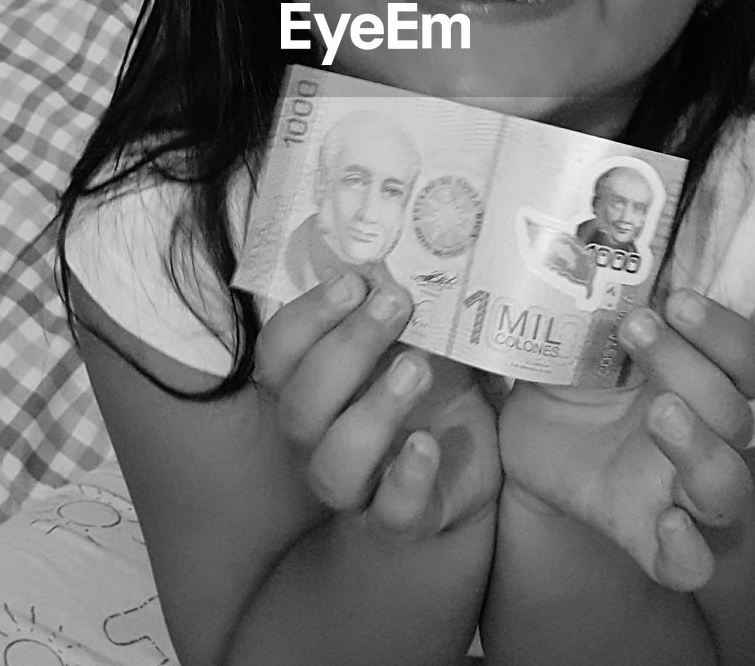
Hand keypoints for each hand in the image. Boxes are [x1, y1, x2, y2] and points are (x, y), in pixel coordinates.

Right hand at [255, 272, 500, 540]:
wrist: (476, 465)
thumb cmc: (439, 384)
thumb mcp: (424, 334)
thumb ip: (407, 298)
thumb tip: (419, 236)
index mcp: (315, 383)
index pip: (278, 352)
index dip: (307, 316)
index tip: (355, 279)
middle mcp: (321, 436)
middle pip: (299, 403)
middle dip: (345, 347)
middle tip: (396, 303)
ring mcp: (357, 485)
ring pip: (332, 463)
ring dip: (372, 410)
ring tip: (417, 368)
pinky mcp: (401, 519)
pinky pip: (389, 514)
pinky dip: (405, 479)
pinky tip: (427, 445)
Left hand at [496, 290, 754, 589]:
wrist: (523, 434)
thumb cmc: (568, 369)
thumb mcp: (572, 325)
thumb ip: (588, 288)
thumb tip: (567, 221)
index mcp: (698, 376)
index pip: (749, 358)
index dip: (726, 330)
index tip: (675, 297)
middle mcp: (702, 432)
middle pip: (738, 411)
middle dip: (692, 366)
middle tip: (637, 328)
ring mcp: (676, 489)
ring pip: (730, 485)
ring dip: (703, 446)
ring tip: (660, 411)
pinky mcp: (642, 533)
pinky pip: (690, 563)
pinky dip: (687, 551)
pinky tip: (665, 525)